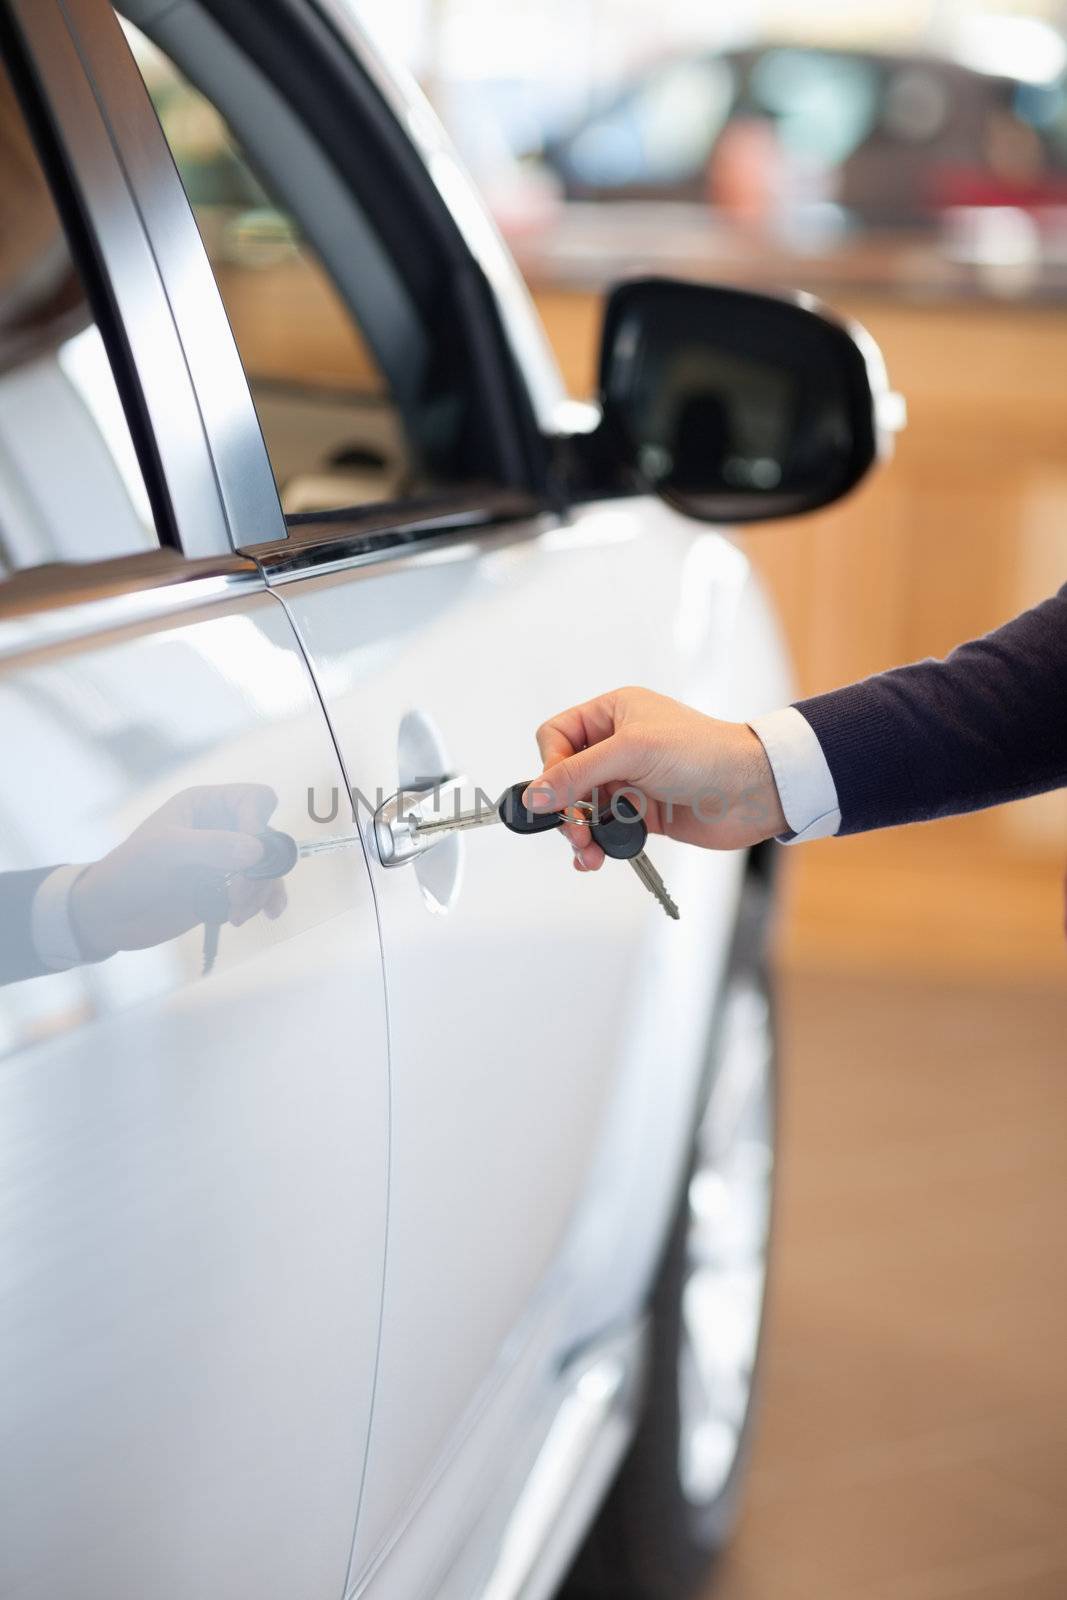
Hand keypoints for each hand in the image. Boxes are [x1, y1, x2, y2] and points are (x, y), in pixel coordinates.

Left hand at [69, 784, 287, 959]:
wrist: (109, 916)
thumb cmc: (128, 871)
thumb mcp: (165, 850)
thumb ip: (211, 846)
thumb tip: (257, 851)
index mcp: (206, 805)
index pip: (256, 800)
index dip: (258, 824)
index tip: (246, 854)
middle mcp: (221, 828)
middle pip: (268, 838)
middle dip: (259, 869)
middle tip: (235, 894)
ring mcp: (226, 861)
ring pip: (267, 868)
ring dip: (260, 892)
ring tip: (236, 914)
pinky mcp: (227, 889)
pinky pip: (261, 891)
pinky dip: (265, 902)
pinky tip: (263, 915)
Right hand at [525, 687, 786, 870]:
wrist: (753, 791)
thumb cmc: (706, 753)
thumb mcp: (633, 751)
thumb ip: (578, 773)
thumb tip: (534, 794)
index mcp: (613, 713)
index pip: (557, 736)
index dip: (551, 765)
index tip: (555, 793)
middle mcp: (618, 745)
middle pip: (564, 777)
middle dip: (564, 807)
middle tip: (575, 829)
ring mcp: (629, 780)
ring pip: (581, 809)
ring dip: (578, 832)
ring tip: (588, 850)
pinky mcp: (641, 813)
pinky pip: (603, 830)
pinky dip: (596, 845)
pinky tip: (596, 857)